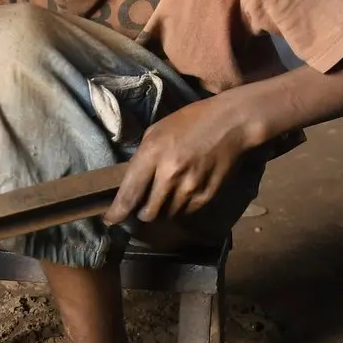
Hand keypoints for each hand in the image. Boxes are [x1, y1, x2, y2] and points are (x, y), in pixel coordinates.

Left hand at [103, 97, 255, 225]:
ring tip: (168, 193)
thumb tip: (131, 185)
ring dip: (162, 210)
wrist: (231, 123)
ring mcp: (190, 187)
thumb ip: (142, 158)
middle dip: (142, 213)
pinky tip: (185, 190)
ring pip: (166, 215)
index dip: (117, 213)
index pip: (129, 195)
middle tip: (144, 204)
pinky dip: (180, 207)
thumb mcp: (157, 131)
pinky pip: (185, 212)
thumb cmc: (190, 122)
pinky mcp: (206, 195)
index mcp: (152, 154)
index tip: (110, 220)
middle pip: (147, 214)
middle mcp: (169, 174)